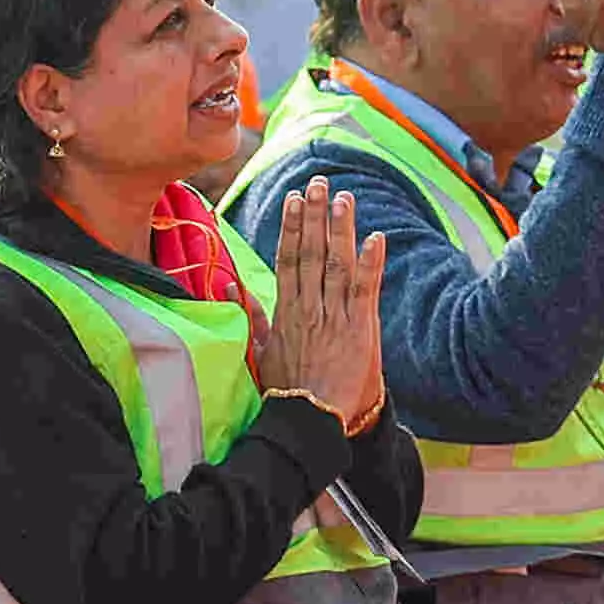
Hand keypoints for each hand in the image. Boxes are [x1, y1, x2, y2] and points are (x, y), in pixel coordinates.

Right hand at [248, 181, 390, 436]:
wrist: (310, 421)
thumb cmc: (287, 388)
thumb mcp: (262, 351)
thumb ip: (251, 316)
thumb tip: (228, 285)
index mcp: (287, 310)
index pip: (288, 259)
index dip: (292, 226)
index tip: (295, 198)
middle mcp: (309, 308)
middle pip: (311, 253)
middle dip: (315, 216)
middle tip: (319, 182)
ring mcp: (334, 317)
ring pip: (337, 264)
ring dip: (341, 229)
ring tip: (345, 198)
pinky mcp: (359, 329)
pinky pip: (365, 289)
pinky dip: (370, 263)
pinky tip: (375, 237)